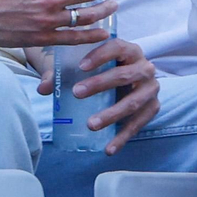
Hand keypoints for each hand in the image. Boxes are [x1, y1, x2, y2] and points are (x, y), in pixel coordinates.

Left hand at [67, 38, 160, 154]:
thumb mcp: (85, 69)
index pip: (118, 47)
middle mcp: (145, 68)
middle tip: (77, 93)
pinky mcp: (153, 108)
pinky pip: (139, 123)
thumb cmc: (103, 72)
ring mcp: (151, 89)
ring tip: (90, 125)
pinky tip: (108, 149)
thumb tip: (43, 88)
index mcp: (129, 52)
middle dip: (101, 84)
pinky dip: (123, 137)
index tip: (81, 66)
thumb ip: (63, 75)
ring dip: (112, 114)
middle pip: (125, 75)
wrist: (128, 83)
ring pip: (133, 102)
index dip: (101, 55)